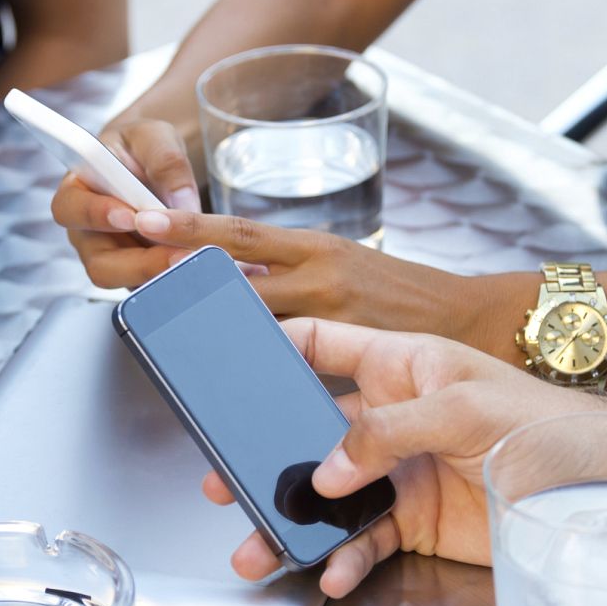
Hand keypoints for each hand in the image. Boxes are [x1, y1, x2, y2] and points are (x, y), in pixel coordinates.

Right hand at [50, 117, 203, 288]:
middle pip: (98, 263)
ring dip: (160, 276)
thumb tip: (181, 203)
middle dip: (139, 263)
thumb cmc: (144, 146)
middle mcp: (88, 232)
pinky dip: (174, 280)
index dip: (95, 216)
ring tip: (194, 263)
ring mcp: (112, 256)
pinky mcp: (136, 272)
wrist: (156, 164)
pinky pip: (150, 286)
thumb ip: (166, 162)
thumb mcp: (155, 138)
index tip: (131, 217)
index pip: (70, 209)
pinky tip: (199, 271)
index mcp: (77, 191)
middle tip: (176, 255)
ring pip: (126, 281)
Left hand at [129, 206, 516, 341]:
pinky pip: (294, 370)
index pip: (239, 233)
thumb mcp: (343, 263)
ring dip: (212, 330)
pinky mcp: (350, 359)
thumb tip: (226, 272)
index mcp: (316, 247)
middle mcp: (320, 278)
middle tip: (133, 285)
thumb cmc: (401, 292)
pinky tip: (234, 384)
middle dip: (184, 285)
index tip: (145, 221)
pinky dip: (262, 372)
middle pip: (236, 281)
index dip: (189, 228)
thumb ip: (288, 270)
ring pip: (257, 325)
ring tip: (165, 334)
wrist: (473, 319)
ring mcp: (334, 319)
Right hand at [203, 319, 598, 597]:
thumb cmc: (547, 422)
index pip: (325, 346)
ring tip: (256, 548)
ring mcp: (400, 471)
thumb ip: (388, 431)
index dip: (277, 349)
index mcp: (401, 365)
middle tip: (223, 482)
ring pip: (328, 497)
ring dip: (292, 524)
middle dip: (264, 458)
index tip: (231, 367)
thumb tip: (327, 471)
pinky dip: (346, 560)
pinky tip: (331, 573)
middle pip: (310, 433)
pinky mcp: (416, 521)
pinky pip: (366, 541)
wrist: (602, 488)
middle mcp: (392, 416)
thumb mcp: (464, 406)